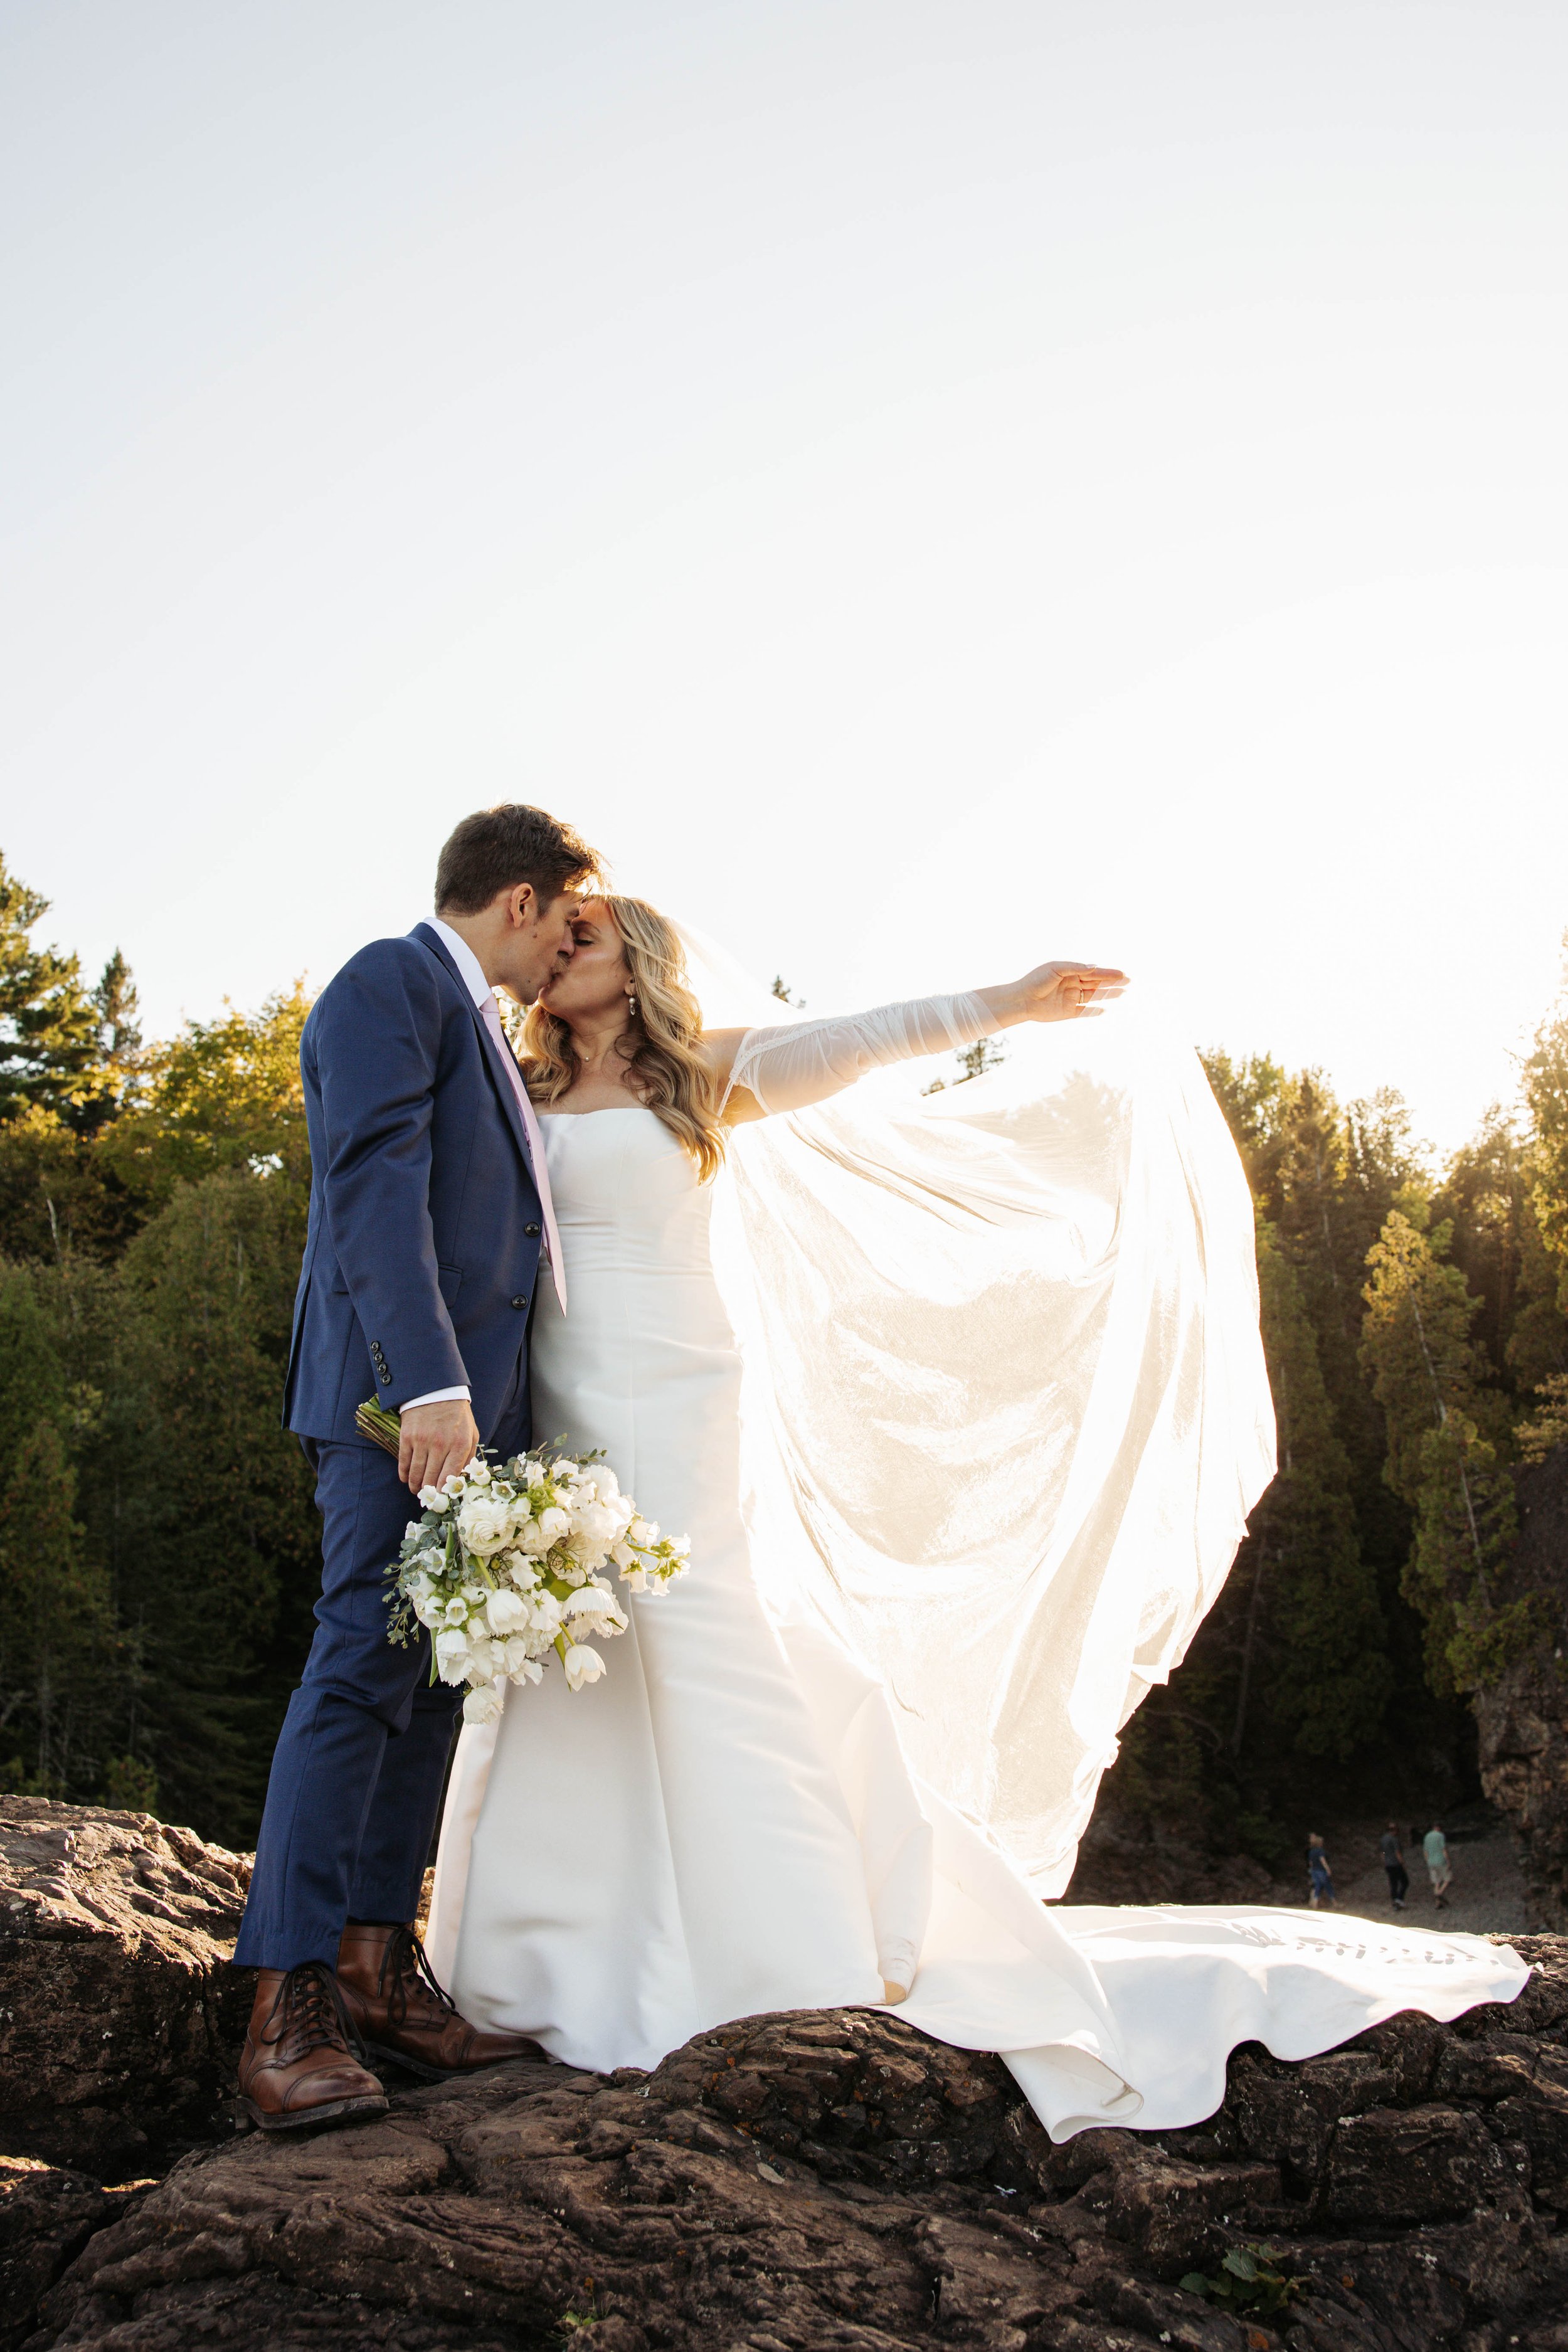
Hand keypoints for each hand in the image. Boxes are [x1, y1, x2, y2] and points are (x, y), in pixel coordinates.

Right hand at [398, 1399, 480, 1497]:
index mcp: (459, 1445)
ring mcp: (422, 1441)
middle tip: (427, 1496)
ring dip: (415, 1486)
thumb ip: (469, 1456)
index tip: (441, 1497)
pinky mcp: (407, 1437)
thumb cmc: (457, 1415)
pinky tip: (406, 1479)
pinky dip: (403, 1474)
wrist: (437, 1391)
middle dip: (429, 1492)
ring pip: (416, 1474)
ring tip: (416, 1490)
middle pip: (431, 1479)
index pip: (450, 1478)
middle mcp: (441, 1445)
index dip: (444, 1491)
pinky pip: (403, 1462)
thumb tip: (462, 1478)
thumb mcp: (471, 1433)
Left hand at [983, 961, 1128, 1027]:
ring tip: (1122, 993)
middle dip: (1112, 983)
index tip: (1122, 974)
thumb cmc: (1036, 980)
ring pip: (1093, 997)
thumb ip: (1076, 968)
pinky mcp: (1067, 1012)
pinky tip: (1104, 1010)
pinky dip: (1093, 1011)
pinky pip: (1084, 1012)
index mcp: (1071, 973)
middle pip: (1096, 984)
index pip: (1093, 973)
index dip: (1108, 974)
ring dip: (1107, 995)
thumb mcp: (1056, 969)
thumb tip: (1095, 966)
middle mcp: (1073, 985)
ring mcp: (1071, 999)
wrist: (1021, 999)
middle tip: (1127, 981)